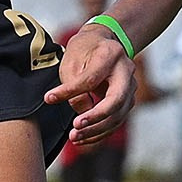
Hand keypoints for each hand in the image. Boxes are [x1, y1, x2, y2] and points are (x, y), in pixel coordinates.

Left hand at [48, 25, 132, 146]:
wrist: (102, 44)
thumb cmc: (84, 51)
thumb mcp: (71, 62)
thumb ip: (74, 87)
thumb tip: (80, 113)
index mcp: (111, 54)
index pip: (91, 79)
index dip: (71, 91)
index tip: (49, 98)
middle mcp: (126, 70)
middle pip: (116, 101)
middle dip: (95, 118)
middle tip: (75, 128)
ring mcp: (131, 87)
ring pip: (118, 116)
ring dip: (96, 130)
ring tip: (74, 137)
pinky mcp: (128, 100)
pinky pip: (117, 120)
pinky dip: (100, 132)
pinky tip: (83, 137)